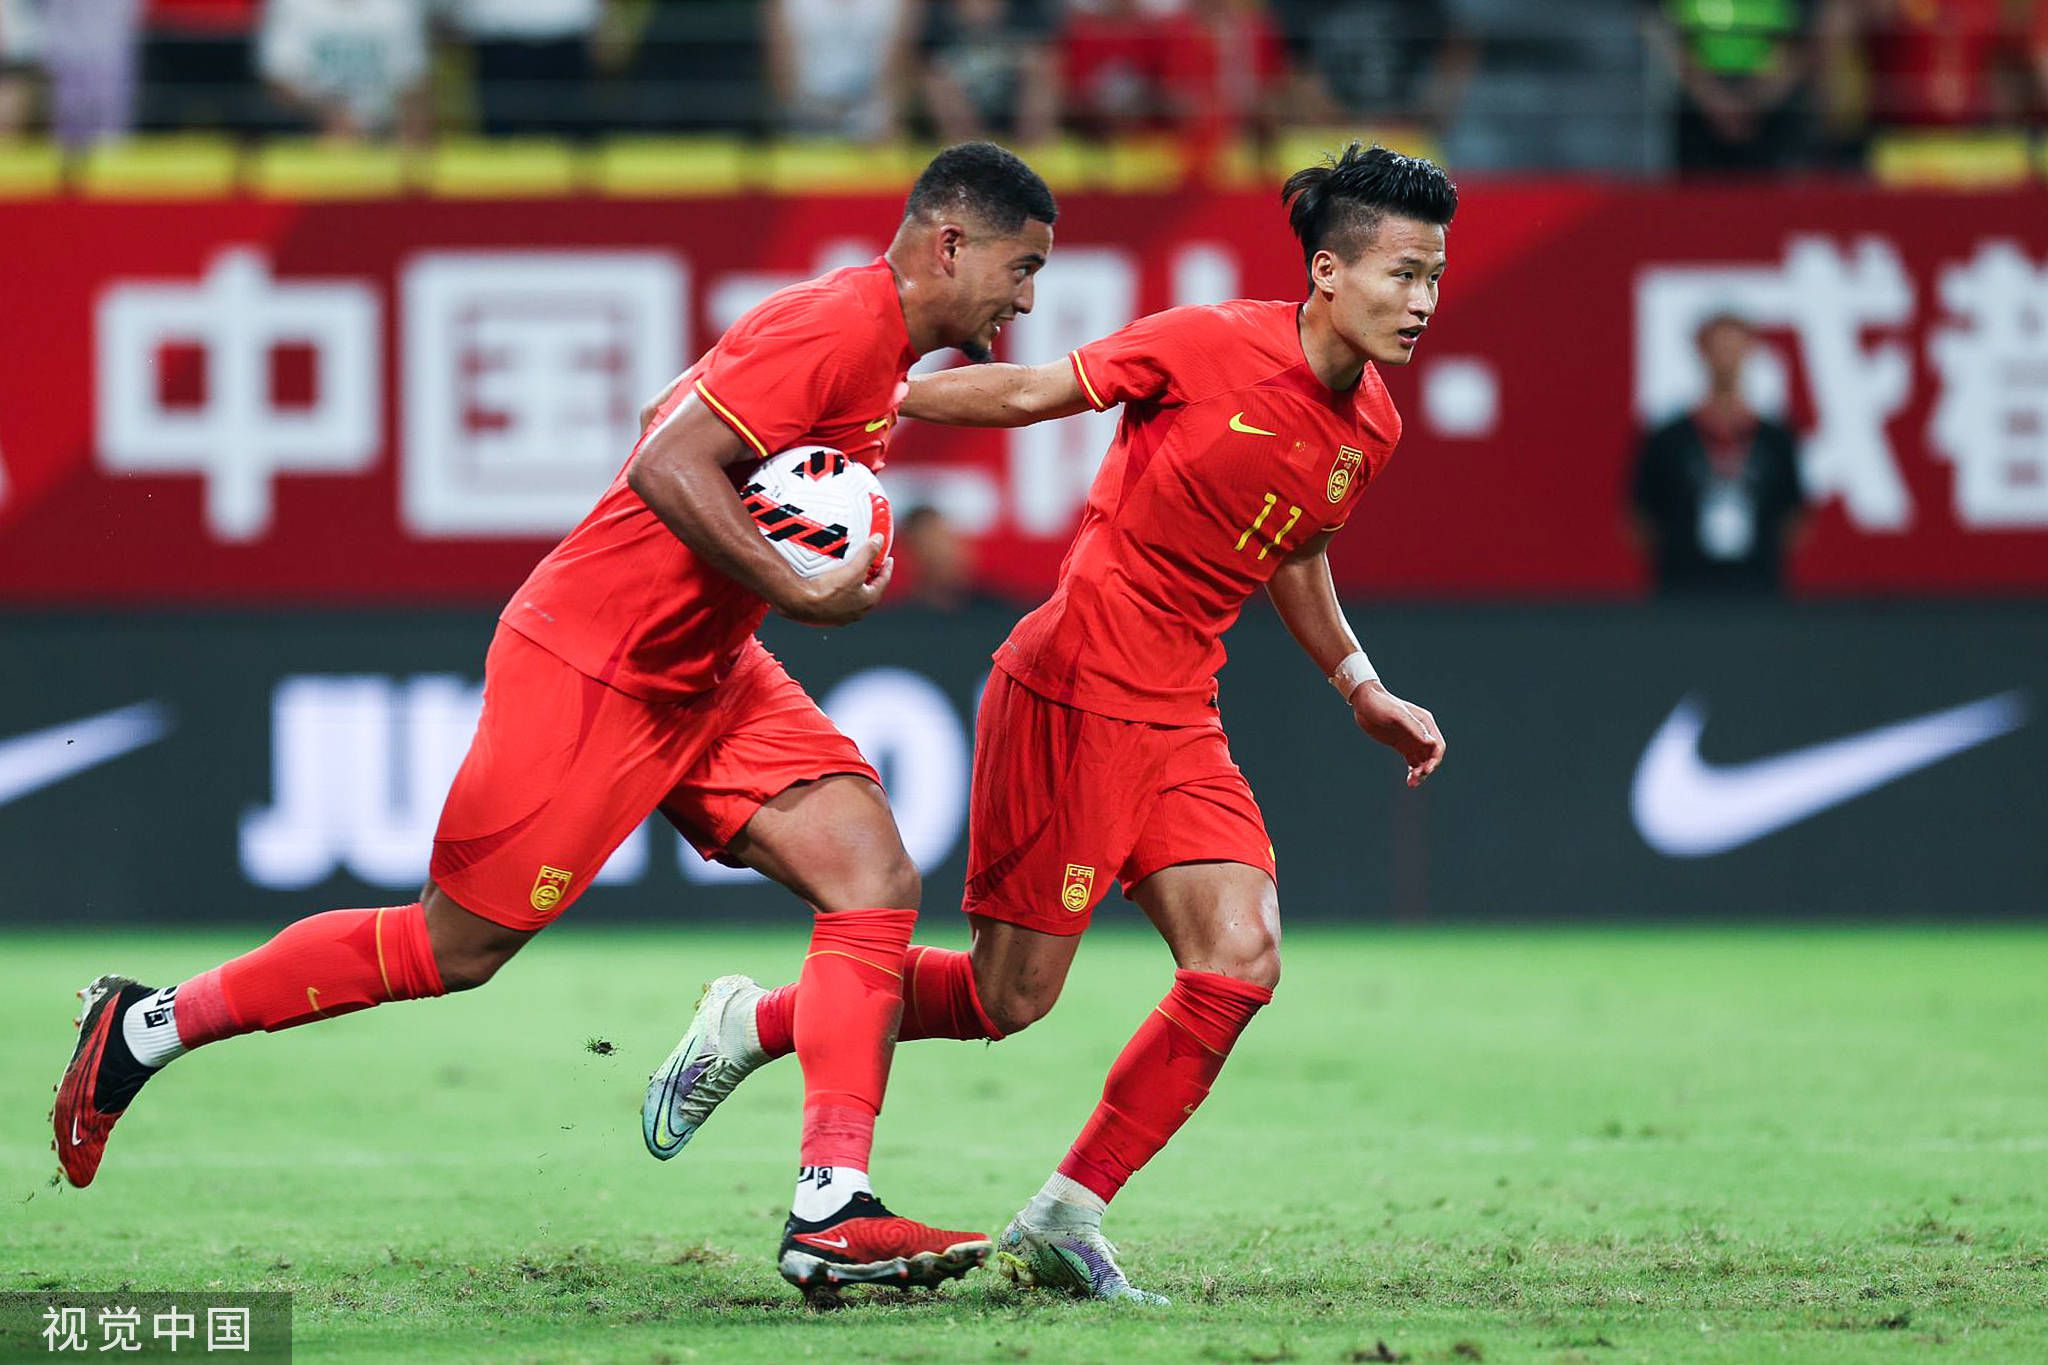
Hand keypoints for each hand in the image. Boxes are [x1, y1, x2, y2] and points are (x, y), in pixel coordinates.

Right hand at [774, 535, 892, 626]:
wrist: (801, 604)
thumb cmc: (829, 590)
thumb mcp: (854, 569)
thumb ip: (868, 554)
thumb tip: (879, 540)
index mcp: (868, 601)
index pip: (883, 581)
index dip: (886, 568)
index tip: (888, 559)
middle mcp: (858, 611)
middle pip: (870, 590)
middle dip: (872, 576)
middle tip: (872, 565)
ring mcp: (843, 615)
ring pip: (855, 597)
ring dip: (856, 585)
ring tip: (853, 572)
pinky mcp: (828, 615)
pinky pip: (839, 601)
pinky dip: (842, 592)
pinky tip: (833, 584)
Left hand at [1350, 680, 1445, 787]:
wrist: (1364, 702)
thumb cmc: (1381, 704)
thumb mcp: (1396, 715)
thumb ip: (1413, 728)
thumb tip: (1431, 742)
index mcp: (1425, 723)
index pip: (1437, 745)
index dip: (1435, 759)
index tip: (1426, 770)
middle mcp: (1421, 732)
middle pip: (1431, 755)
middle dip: (1427, 768)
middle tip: (1416, 779)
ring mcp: (1411, 739)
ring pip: (1422, 760)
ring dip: (1420, 773)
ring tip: (1412, 784)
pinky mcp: (1401, 745)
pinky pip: (1412, 761)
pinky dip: (1412, 771)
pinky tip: (1409, 780)